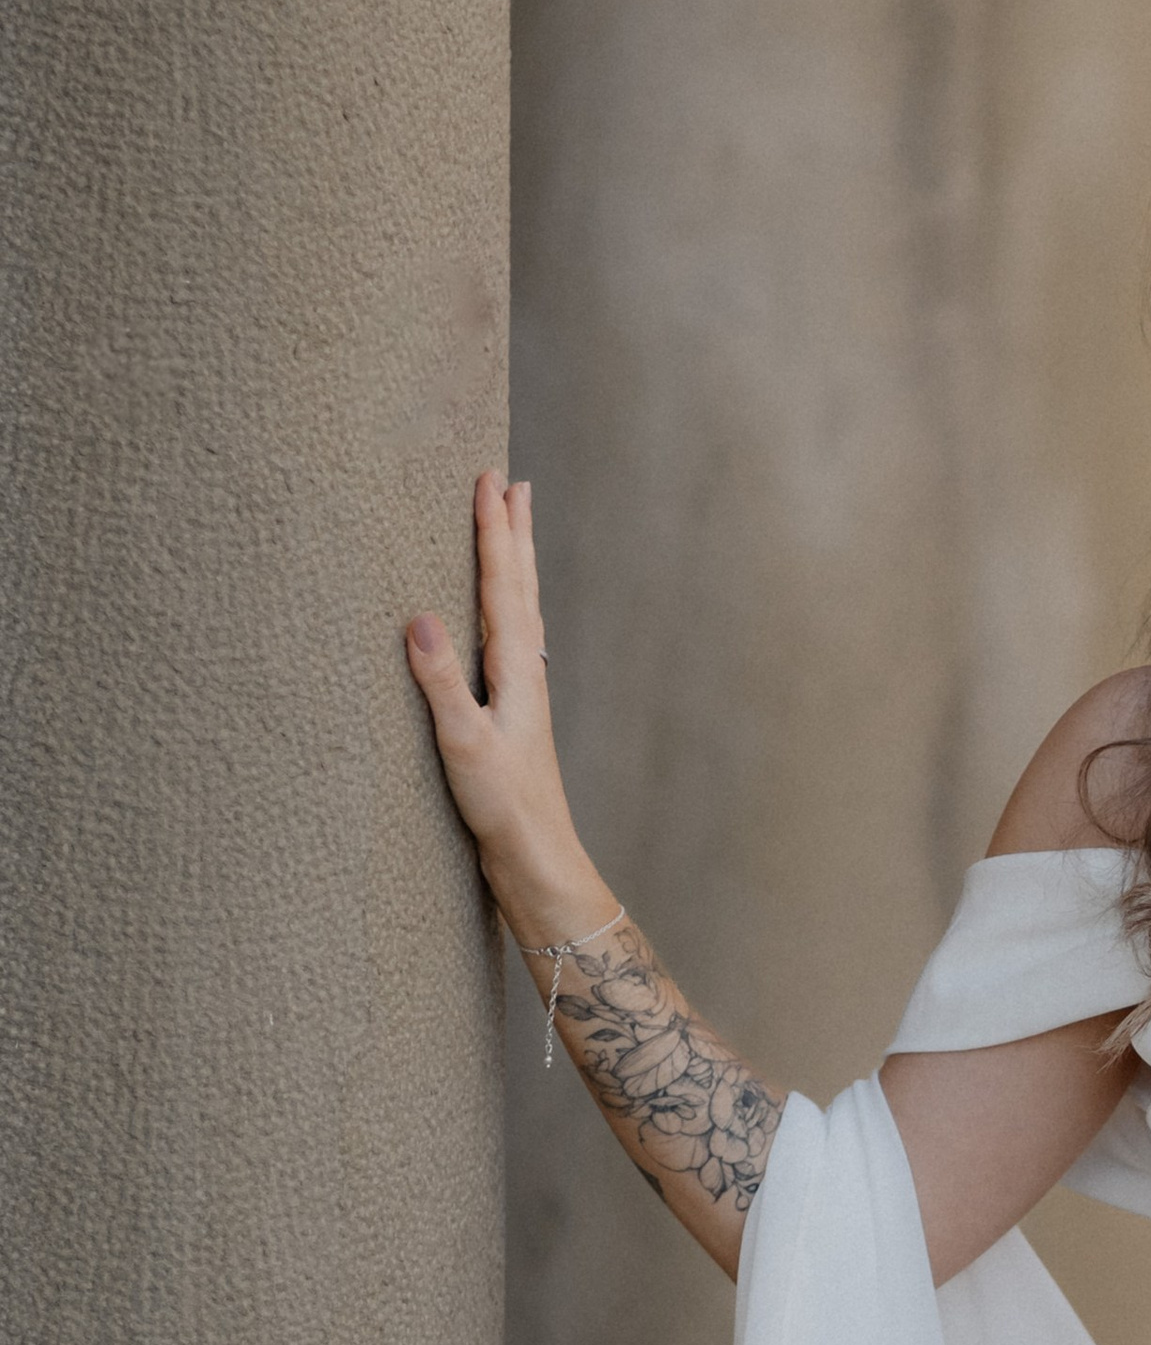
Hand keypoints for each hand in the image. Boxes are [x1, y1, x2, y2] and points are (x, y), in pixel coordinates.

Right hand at [405, 472, 597, 934]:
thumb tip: (417, 616)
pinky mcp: (512, 717)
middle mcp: (525, 675)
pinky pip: (508, 642)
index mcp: (516, 673)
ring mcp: (522, 695)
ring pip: (519, 611)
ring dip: (515, 566)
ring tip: (512, 529)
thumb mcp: (464, 745)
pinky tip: (497, 619)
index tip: (490, 480)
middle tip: (513, 482)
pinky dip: (504, 610)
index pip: (503, 586)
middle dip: (514, 534)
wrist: (539, 865)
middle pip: (521, 588)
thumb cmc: (505, 812)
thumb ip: (441, 682)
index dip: (494, 532)